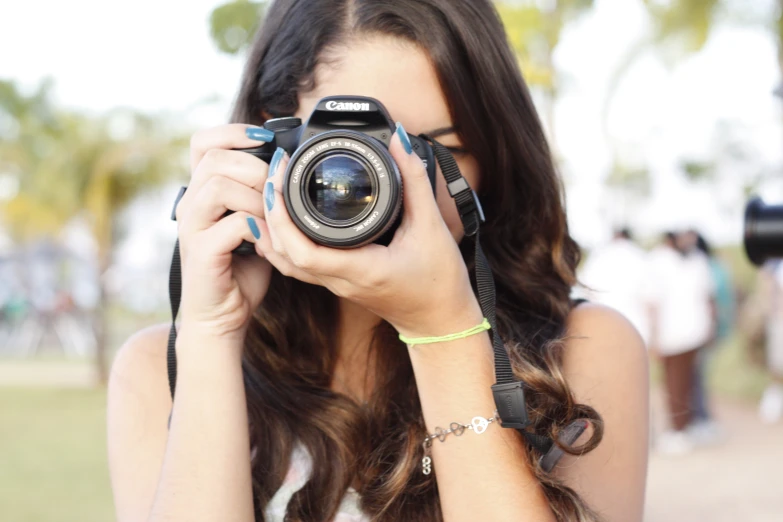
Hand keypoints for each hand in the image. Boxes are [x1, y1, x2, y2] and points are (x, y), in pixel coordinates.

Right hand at [175, 124, 297, 347]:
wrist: (222, 315)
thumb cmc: (241, 269)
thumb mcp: (256, 223)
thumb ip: (263, 196)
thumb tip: (287, 166)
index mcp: (202, 192)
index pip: (203, 142)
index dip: (233, 132)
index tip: (266, 138)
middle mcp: (190, 205)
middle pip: (214, 158)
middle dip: (254, 166)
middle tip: (276, 187)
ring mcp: (191, 228)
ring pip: (218, 185)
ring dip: (255, 196)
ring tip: (271, 215)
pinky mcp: (199, 253)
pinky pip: (230, 224)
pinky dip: (256, 228)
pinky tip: (266, 240)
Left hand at [257, 123, 482, 338]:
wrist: (441, 320)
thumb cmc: (440, 280)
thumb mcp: (432, 225)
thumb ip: (414, 179)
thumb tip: (400, 140)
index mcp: (361, 269)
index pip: (303, 251)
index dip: (281, 217)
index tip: (279, 182)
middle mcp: (341, 281)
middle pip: (285, 254)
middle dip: (270, 213)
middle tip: (272, 175)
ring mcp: (336, 285)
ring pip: (287, 263)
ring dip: (271, 230)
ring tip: (269, 192)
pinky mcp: (338, 283)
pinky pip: (298, 266)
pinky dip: (281, 244)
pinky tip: (278, 222)